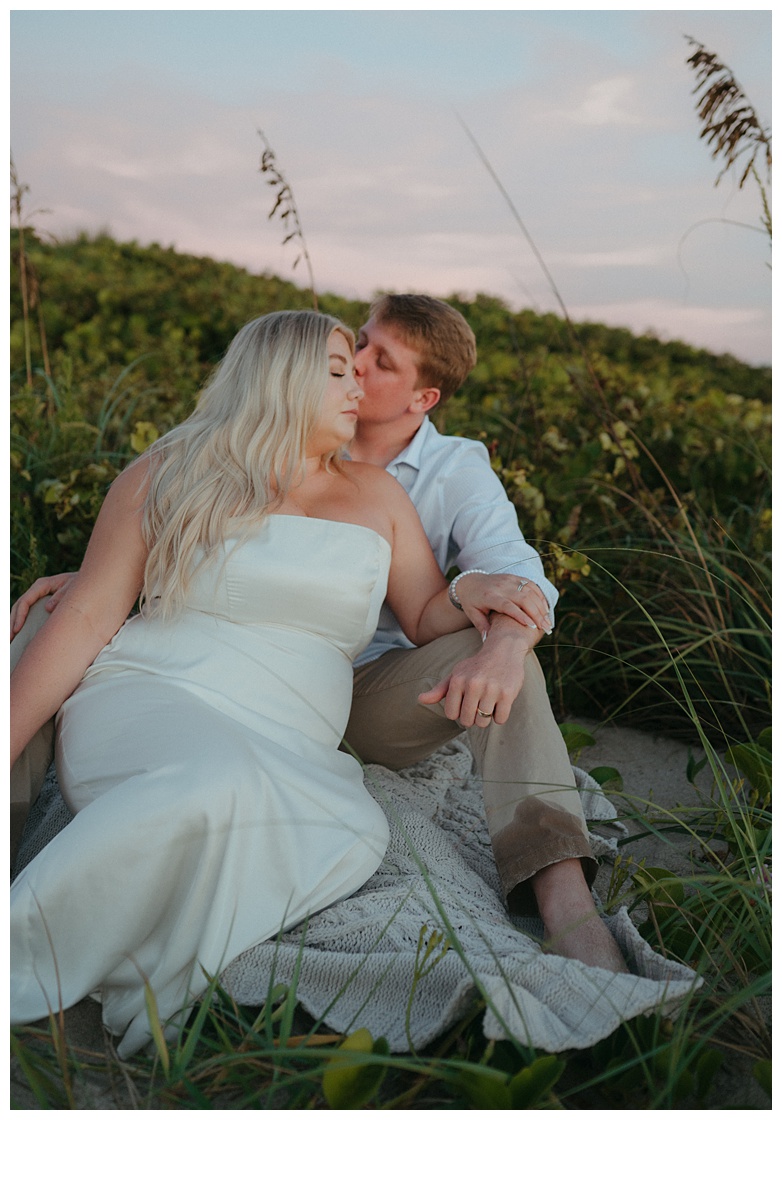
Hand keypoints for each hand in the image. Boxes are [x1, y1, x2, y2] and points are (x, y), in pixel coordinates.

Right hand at [10, 573, 75, 640]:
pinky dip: (21, 624)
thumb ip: (62, 596)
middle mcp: (37, 590)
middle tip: (8, 639)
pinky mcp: (42, 604)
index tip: (17, 629)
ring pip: (20, 610)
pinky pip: (28, 613)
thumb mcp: (73, 588)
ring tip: (9, 640)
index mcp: (42, 585)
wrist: (89, 582)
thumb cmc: (81, 586)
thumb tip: (48, 608)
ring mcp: (38, 597)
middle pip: (18, 606)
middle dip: (11, 623)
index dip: (20, 616)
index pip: (25, 601)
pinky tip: (19, 635)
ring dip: (13, 625)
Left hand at [417, 619, 532, 726]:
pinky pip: (500, 719)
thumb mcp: (456, 674)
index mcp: (457, 680)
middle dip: (472, 717)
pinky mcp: (507, 693)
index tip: (466, 703)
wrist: (504, 650)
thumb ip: (439, 689)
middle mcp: (473, 684)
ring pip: (483, 723)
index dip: (459, 712)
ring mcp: (491, 689)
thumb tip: (420, 699)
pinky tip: (500, 702)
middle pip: (467, 721)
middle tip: (478, 705)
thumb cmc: (477, 666)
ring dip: (486, 718)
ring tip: (489, 703)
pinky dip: (499, 715)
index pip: (452, 715)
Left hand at [453, 571, 551, 637]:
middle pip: (523, 598)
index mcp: (489, 596)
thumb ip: (482, 627)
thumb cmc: (471, 602)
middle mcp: (500, 586)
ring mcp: (508, 580)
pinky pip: (531, 584)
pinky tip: (545, 608)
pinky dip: (540, 596)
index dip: (521, 615)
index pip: (507, 605)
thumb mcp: (473, 615)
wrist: (470, 582)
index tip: (532, 627)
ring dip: (541, 606)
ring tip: (547, 621)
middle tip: (546, 627)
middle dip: (537, 613)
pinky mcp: (514, 577)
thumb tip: (489, 641)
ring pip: (530, 591)